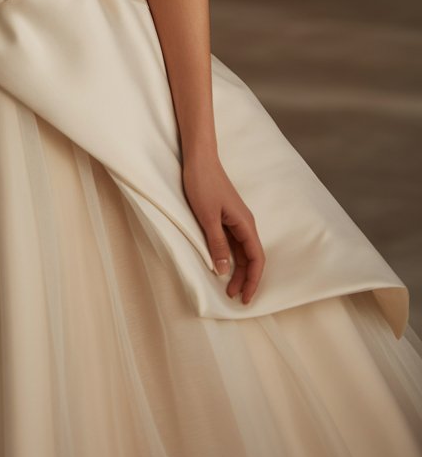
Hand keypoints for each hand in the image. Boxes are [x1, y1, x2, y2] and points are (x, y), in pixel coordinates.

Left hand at [181, 151, 264, 304]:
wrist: (199, 158)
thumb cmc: (203, 183)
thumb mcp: (207, 217)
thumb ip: (217, 244)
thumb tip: (224, 271)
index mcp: (245, 224)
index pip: (256, 259)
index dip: (253, 280)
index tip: (245, 298)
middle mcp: (244, 223)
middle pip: (250, 257)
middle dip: (244, 279)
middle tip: (233, 297)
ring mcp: (235, 220)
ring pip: (241, 251)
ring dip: (236, 269)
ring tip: (227, 286)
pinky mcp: (225, 216)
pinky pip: (232, 242)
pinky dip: (229, 256)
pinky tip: (221, 264)